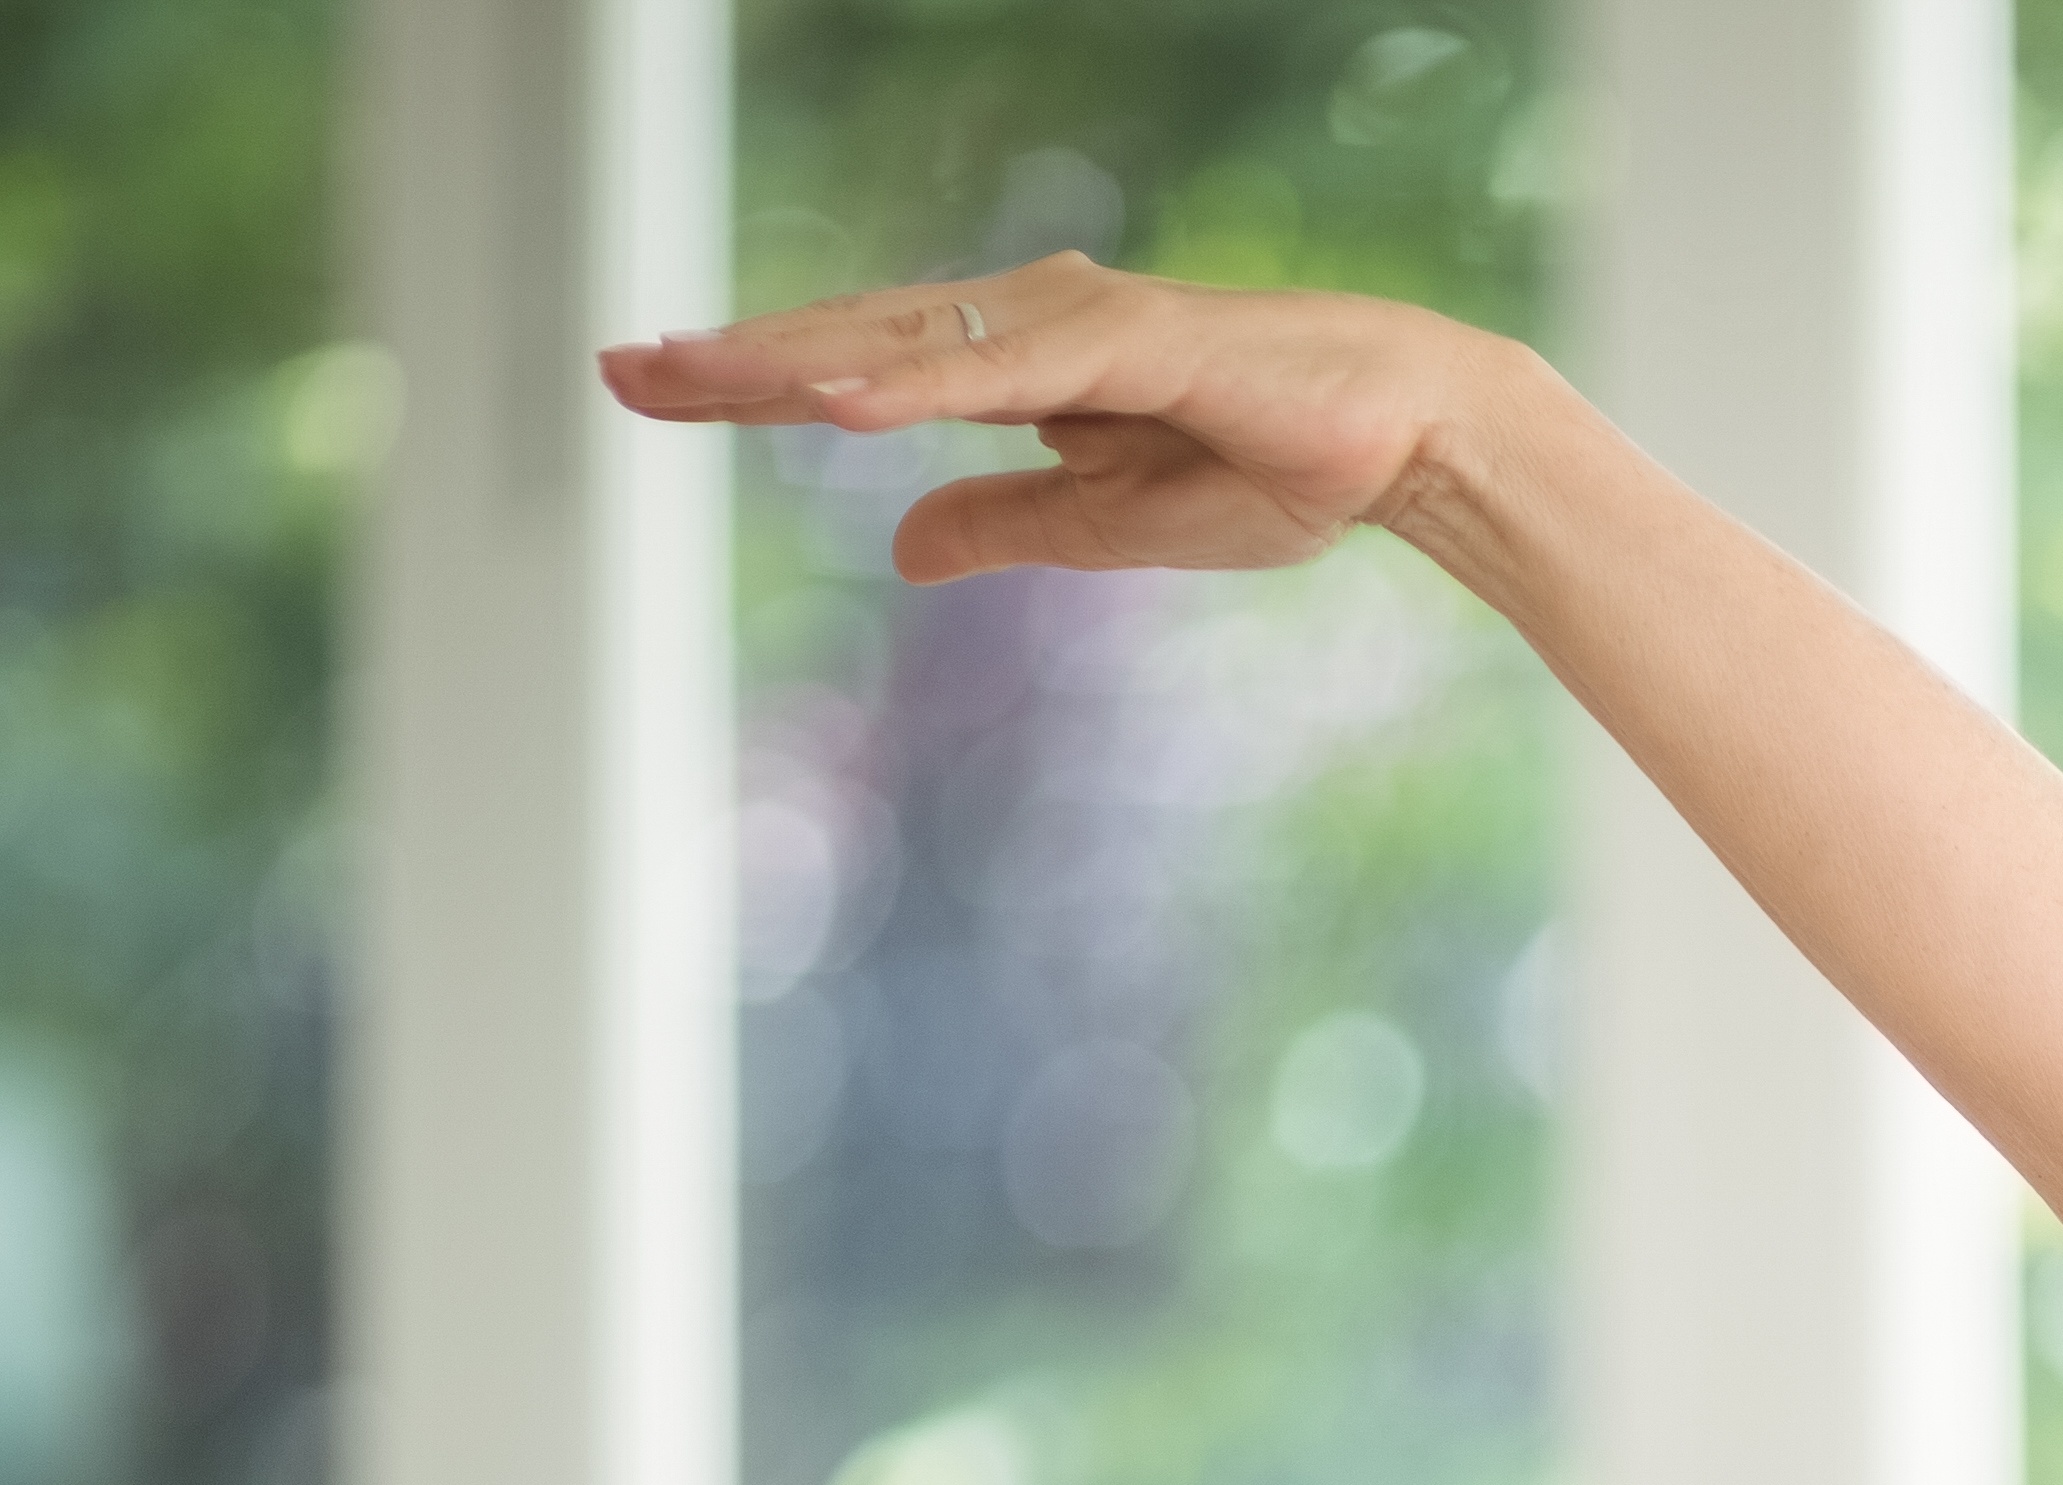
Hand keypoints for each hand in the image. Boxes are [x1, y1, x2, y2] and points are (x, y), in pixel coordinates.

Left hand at [594, 256, 1502, 585]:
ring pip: (908, 340)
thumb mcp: (1113, 524)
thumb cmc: (1278, 466)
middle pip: (858, 337)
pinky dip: (914, 383)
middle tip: (619, 368)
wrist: (1408, 442)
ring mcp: (1079, 325)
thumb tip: (899, 545)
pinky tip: (835, 402)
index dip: (756, 379)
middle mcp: (1035, 324)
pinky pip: (1001, 369)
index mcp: (1026, 366)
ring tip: (695, 375)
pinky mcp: (1134, 343)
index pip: (863, 366)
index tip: (653, 387)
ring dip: (797, 359)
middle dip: (737, 357)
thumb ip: (1005, 523)